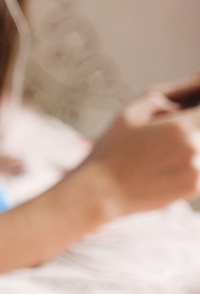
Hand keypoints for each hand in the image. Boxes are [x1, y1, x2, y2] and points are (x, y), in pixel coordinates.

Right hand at [84, 75, 199, 217]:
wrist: (102, 191)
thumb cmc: (111, 151)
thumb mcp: (127, 115)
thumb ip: (156, 101)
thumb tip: (175, 106)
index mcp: (180, 127)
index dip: (197, 110)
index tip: (189, 112)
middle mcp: (194, 147)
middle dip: (188, 130)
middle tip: (161, 139)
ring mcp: (196, 170)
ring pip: (199, 150)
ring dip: (186, 149)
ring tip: (158, 156)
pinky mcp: (193, 188)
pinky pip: (197, 170)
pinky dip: (183, 167)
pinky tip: (159, 171)